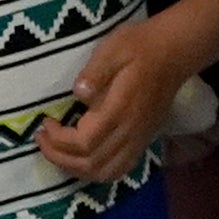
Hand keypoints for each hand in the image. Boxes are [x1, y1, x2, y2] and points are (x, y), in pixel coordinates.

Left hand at [40, 5, 210, 178]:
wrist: (175, 52)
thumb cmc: (140, 46)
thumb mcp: (115, 48)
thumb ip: (96, 71)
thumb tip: (78, 93)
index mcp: (120, 109)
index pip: (84, 142)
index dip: (59, 140)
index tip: (46, 122)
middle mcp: (131, 131)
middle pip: (91, 163)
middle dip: (60, 157)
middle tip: (43, 139)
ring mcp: (139, 139)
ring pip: (105, 172)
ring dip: (76, 169)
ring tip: (59, 151)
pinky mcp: (143, 140)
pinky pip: (120, 169)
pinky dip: (97, 171)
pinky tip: (84, 158)